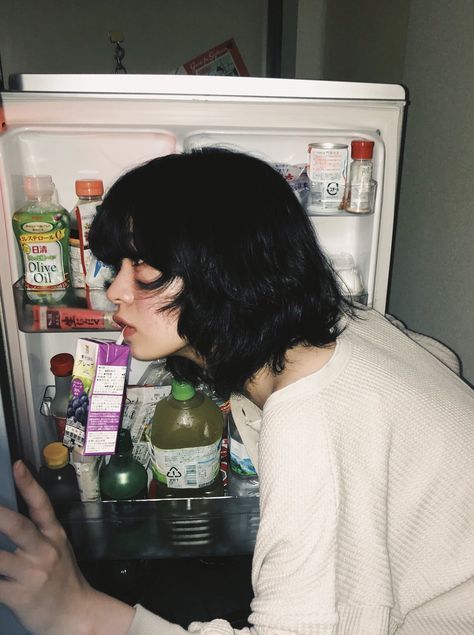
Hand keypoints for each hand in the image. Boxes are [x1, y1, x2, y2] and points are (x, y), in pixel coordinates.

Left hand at [0, 460, 134, 634]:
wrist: (76, 615)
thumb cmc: (61, 578)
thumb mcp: (56, 548)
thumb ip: (36, 533)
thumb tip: (6, 516)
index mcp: (54, 535)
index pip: (42, 505)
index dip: (29, 485)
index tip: (17, 465)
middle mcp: (44, 551)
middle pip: (18, 527)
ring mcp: (32, 574)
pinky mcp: (20, 596)